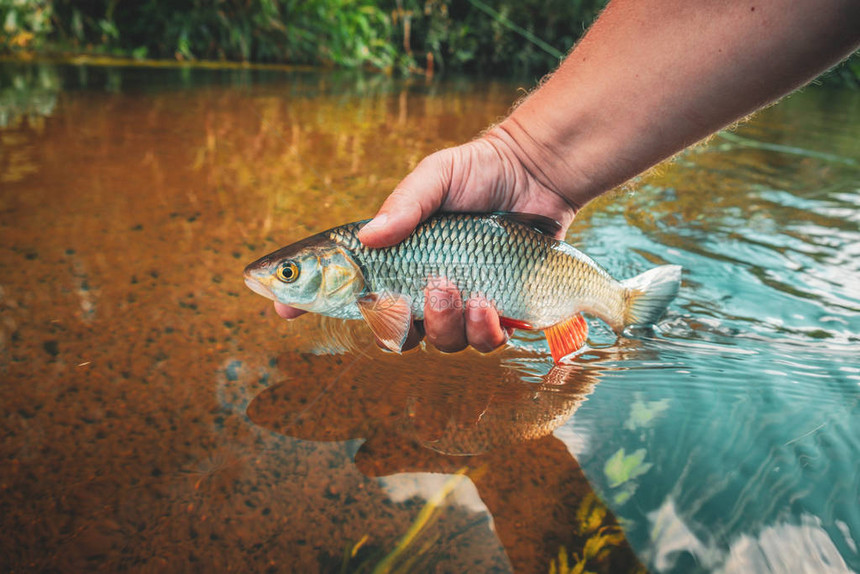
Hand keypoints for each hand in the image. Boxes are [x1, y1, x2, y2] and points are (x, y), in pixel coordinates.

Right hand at [276, 127, 578, 353]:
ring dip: (449, 325)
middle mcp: (422, 286)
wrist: (537, 175)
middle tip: (429, 287)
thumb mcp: (435, 176)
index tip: (282, 309)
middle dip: (403, 323)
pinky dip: (484, 331)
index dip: (310, 302)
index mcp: (396, 257)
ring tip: (468, 292)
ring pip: (439, 342)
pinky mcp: (498, 311)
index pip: (345, 286)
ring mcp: (459, 303)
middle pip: (392, 330)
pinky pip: (481, 342)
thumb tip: (370, 238)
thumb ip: (405, 205)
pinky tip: (492, 304)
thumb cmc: (481, 171)